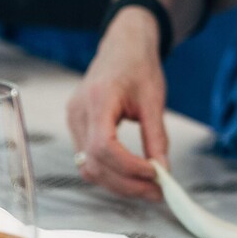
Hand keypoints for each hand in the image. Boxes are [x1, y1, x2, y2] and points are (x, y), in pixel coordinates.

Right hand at [66, 8, 168, 200]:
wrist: (122, 45)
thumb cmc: (138, 65)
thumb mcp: (154, 100)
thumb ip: (157, 138)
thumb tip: (163, 171)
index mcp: (98, 99)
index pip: (104, 146)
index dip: (129, 167)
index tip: (154, 175)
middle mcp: (78, 112)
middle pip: (94, 163)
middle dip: (126, 184)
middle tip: (157, 192)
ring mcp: (73, 120)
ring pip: (88, 167)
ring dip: (117, 184)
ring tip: (148, 188)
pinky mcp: (76, 127)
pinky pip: (87, 160)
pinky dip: (110, 173)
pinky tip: (132, 176)